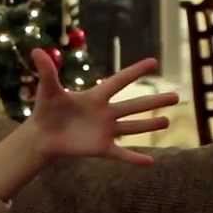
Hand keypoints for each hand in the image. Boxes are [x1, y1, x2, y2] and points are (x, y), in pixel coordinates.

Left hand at [28, 49, 179, 165]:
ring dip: (150, 125)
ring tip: (168, 121)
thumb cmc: (45, 110)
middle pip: (134, 105)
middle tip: (177, 96)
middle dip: (155, 101)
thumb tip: (36, 50)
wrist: (42, 136)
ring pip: (133, 127)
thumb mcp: (47, 90)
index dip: (135, 71)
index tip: (154, 62)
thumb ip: (47, 71)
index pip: (119, 81)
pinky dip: (135, 159)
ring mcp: (106, 131)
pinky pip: (122, 154)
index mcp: (96, 96)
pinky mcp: (101, 148)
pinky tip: (151, 162)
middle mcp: (105, 113)